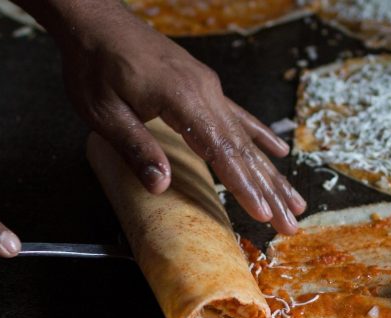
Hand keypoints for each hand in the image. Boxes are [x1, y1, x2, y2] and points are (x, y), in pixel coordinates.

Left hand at [18, 0, 305, 233]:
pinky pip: (238, 116)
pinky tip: (279, 152)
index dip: (244, 186)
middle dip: (270, 190)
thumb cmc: (94, 64)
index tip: (263, 212)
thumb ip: (136, 147)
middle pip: (243, 150)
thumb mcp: (104, 111)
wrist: (95, 20)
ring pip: (246, 137)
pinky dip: (260, 136)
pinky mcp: (203, 85)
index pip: (221, 151)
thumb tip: (161, 185)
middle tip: (290, 223)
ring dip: (272, 172)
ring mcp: (207, 87)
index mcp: (181, 98)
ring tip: (296, 201)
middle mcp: (204, 91)